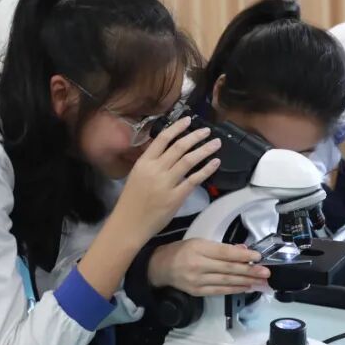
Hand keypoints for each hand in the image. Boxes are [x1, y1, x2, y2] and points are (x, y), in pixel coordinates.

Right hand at [109, 117, 221, 242]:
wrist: (129, 224)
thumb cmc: (132, 201)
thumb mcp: (137, 175)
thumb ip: (151, 162)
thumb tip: (168, 150)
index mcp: (144, 162)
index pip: (163, 139)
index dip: (177, 127)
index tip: (188, 120)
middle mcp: (155, 170)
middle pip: (179, 147)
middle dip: (195, 136)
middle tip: (207, 131)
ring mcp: (166, 183)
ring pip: (188, 160)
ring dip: (204, 150)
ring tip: (215, 143)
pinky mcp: (176, 197)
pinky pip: (194, 180)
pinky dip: (206, 170)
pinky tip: (215, 163)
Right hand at [147, 240, 270, 296]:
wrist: (160, 268)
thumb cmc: (180, 251)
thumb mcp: (199, 242)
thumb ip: (220, 247)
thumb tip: (242, 250)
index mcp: (199, 248)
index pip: (225, 253)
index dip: (243, 255)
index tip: (258, 257)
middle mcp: (198, 265)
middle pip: (228, 269)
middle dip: (249, 271)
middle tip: (266, 272)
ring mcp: (198, 280)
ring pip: (226, 282)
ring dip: (246, 282)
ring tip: (261, 282)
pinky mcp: (198, 291)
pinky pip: (220, 291)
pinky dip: (234, 290)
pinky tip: (246, 288)